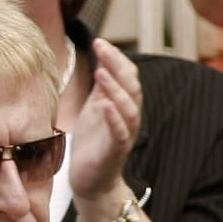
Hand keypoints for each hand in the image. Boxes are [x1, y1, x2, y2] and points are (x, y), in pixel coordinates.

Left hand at [68, 40, 141, 201]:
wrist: (91, 180)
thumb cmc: (93, 142)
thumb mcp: (95, 108)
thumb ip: (101, 86)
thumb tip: (103, 56)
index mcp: (123, 104)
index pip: (126, 75)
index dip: (115, 58)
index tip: (99, 41)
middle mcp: (128, 116)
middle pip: (131, 86)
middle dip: (117, 65)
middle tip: (101, 47)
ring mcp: (124, 134)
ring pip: (129, 108)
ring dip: (116, 89)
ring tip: (101, 72)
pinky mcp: (115, 152)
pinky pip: (120, 133)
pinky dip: (114, 118)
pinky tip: (104, 105)